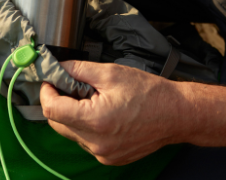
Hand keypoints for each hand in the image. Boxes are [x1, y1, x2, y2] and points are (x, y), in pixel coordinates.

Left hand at [39, 60, 225, 165]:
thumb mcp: (110, 73)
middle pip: (57, 123)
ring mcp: (103, 154)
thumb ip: (78, 70)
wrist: (178, 115)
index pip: (51, 109)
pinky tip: (102, 112)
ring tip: (91, 98)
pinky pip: (86, 141)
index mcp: (94, 120)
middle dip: (58, 102)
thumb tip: (57, 68)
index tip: (50, 80)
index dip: (46, 92)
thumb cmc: (150, 92)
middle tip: (69, 85)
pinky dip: (86, 126)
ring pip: (71, 133)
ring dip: (73, 115)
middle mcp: (96, 142)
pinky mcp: (110, 158)